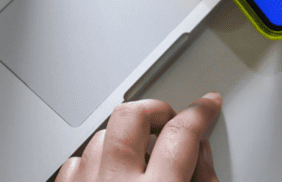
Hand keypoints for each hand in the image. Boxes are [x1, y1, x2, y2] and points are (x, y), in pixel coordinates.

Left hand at [56, 93, 221, 181]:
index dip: (200, 113)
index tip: (206, 106)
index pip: (182, 135)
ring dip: (123, 140)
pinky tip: (107, 175)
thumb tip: (202, 156)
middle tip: (171, 120)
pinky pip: (75, 164)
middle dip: (156, 110)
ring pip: (100, 137)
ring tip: (139, 157)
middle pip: (132, 117)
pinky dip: (93, 164)